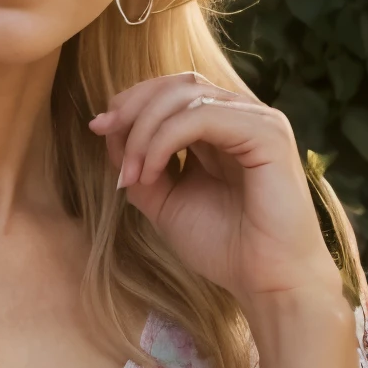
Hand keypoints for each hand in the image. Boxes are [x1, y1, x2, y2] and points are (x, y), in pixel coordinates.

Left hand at [89, 73, 340, 313]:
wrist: (269, 284)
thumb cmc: (227, 247)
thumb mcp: (167, 203)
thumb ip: (141, 167)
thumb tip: (110, 134)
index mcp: (225, 128)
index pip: (174, 90)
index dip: (132, 102)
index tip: (99, 128)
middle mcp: (244, 116)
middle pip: (178, 83)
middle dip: (133, 105)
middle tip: (104, 132)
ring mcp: (259, 121)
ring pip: (186, 94)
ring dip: (145, 128)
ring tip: (133, 173)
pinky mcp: (268, 134)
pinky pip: (202, 117)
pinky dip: (165, 140)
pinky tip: (153, 173)